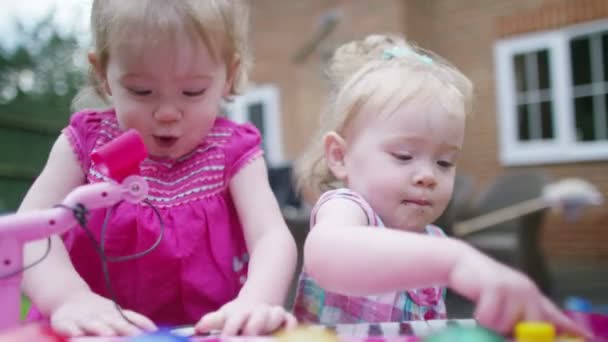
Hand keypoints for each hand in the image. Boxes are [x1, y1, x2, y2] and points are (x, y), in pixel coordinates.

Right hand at [50, 290, 155, 336]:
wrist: (67, 297)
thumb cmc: (98, 311)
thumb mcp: (116, 313)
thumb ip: (133, 321)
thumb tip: (154, 330)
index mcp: (115, 314)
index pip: (131, 318)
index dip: (141, 325)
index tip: (153, 332)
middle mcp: (101, 315)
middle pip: (115, 322)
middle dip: (126, 329)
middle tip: (136, 336)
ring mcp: (83, 318)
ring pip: (92, 323)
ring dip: (101, 328)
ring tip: (108, 334)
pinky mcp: (63, 322)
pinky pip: (67, 326)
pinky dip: (72, 330)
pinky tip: (76, 335)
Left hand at [195, 298, 296, 335]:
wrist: (256, 303)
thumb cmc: (238, 316)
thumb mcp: (225, 316)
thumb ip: (212, 320)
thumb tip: (198, 328)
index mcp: (241, 312)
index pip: (236, 319)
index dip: (231, 328)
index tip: (225, 337)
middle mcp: (258, 312)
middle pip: (258, 316)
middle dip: (252, 326)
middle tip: (247, 335)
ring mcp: (272, 315)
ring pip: (275, 315)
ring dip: (270, 323)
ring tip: (260, 334)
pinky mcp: (285, 320)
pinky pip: (291, 321)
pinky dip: (290, 326)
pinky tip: (285, 334)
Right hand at [450, 249, 591, 338]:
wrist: (462, 263)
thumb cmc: (484, 287)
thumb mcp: (506, 302)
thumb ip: (521, 317)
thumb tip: (528, 335)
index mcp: (532, 295)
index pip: (554, 315)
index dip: (568, 328)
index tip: (584, 337)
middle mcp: (526, 291)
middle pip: (535, 326)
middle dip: (519, 336)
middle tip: (503, 332)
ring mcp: (512, 288)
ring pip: (508, 324)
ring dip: (494, 325)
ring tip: (486, 315)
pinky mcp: (495, 286)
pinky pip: (490, 317)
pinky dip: (482, 318)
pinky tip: (478, 310)